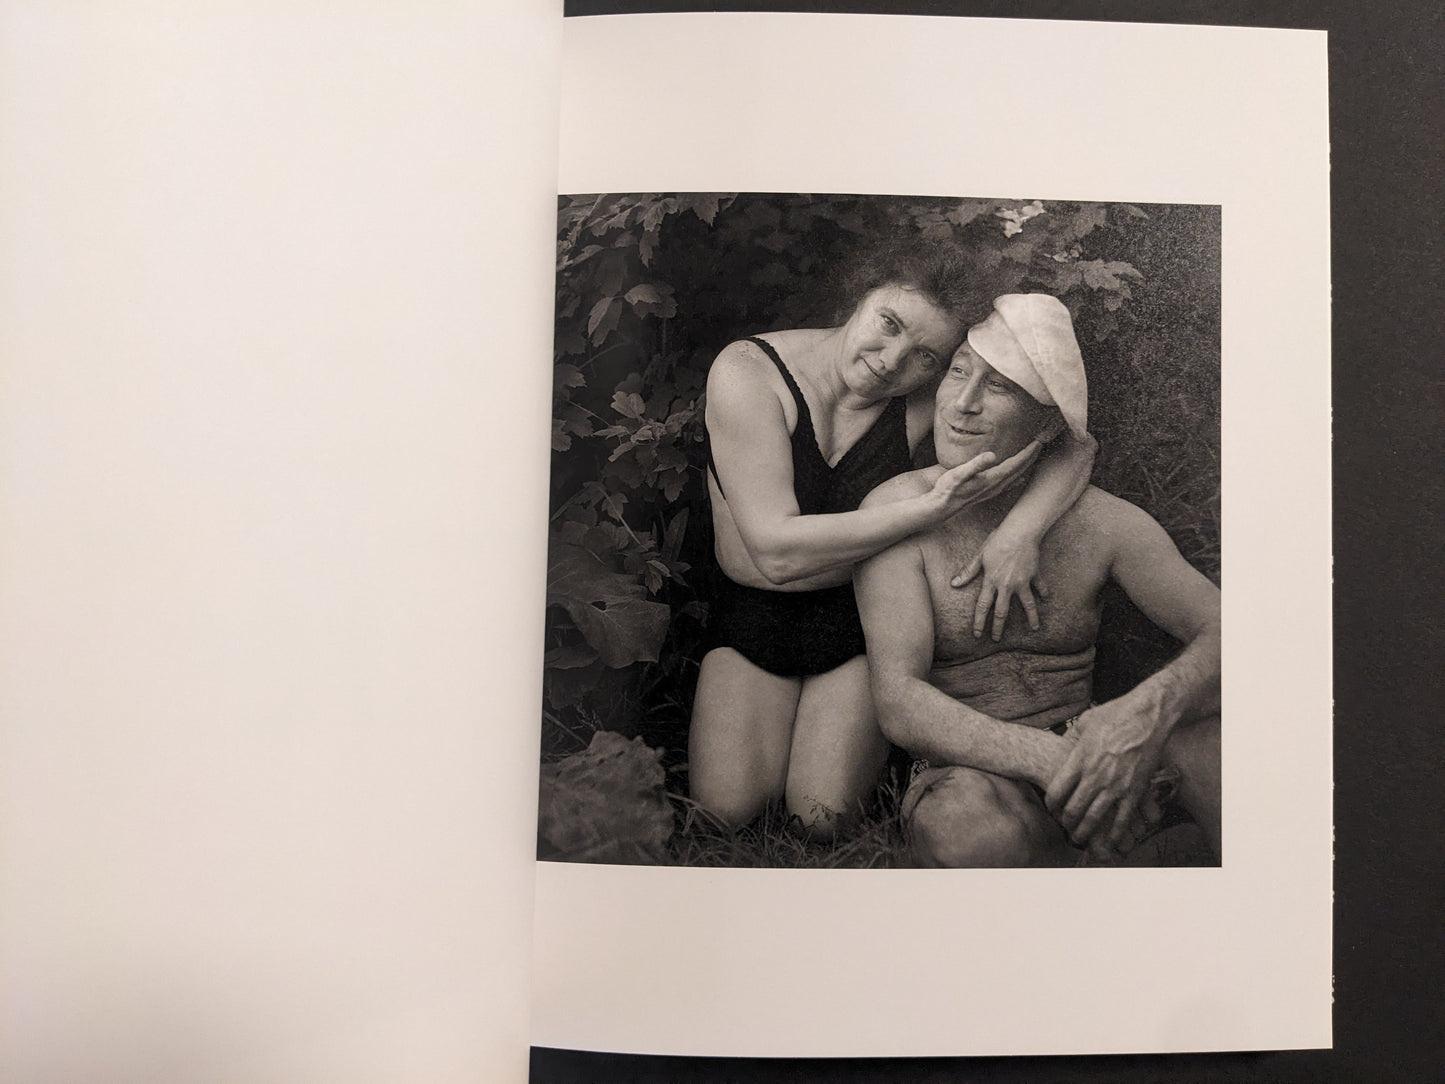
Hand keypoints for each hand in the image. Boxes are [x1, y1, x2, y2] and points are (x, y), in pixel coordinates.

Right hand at [927, 438, 1045, 516]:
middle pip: (1020, 469)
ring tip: (1034, 455)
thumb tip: (992, 455)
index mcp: (992, 478)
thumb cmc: (948, 488)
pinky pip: (1009, 483)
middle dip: (1032, 456)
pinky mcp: (988, 492)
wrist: (942, 506)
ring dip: (1027, 465)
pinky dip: (1018, 477)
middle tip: (1042, 443)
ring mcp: (993, 490)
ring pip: (1016, 476)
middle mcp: (996, 485)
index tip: (1038, 441)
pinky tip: (1021, 478)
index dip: (1028, 452)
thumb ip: (976, 464)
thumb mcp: (959, 473)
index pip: (1016, 463)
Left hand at [951, 529, 1044, 640]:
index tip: (977, 634)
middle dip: (998, 627)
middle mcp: (1006, 585)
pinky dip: (1044, 592)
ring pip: (1027, 604)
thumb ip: (968, 571)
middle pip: (1002, 611)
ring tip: (1035, 628)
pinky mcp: (1034, 575)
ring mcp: (1022, 582)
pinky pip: (1040, 587)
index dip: (979, 622)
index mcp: (991, 581)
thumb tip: (954, 584)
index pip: (983, 606)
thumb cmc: (997, 540)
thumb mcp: (979, 555)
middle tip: (996, 639)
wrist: (1020, 532)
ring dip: (1031, 617)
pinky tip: (1047, 598)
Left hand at [1043, 698, 1167, 855]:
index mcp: (1078, 760)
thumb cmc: (1116, 714)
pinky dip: (1116, 833)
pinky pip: (1123, 818)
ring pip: (1094, 818)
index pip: (1056, 792)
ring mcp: (1115, 785)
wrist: (1148, 716)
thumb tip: (1063, 744)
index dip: (1051, 805)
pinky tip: (1112, 841)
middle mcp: (1094, 776)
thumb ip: (1071, 737)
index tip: (1052, 809)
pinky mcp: (1135, 790)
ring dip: (1086, 832)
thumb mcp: (1085, 721)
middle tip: (1066, 828)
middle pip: (1073, 809)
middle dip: (1067, 823)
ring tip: (1081, 839)